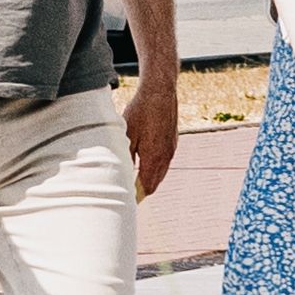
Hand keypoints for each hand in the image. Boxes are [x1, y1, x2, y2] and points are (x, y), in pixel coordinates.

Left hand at [120, 57, 183, 190]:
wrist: (160, 91)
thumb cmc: (141, 111)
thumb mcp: (126, 135)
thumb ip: (125, 157)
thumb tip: (122, 174)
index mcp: (154, 158)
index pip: (146, 187)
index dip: (137, 197)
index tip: (128, 202)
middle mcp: (166, 156)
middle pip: (155, 183)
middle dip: (142, 190)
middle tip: (129, 195)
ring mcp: (171, 149)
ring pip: (161, 173)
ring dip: (150, 179)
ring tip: (135, 181)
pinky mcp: (173, 141)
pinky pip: (165, 162)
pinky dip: (156, 168)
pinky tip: (146, 163)